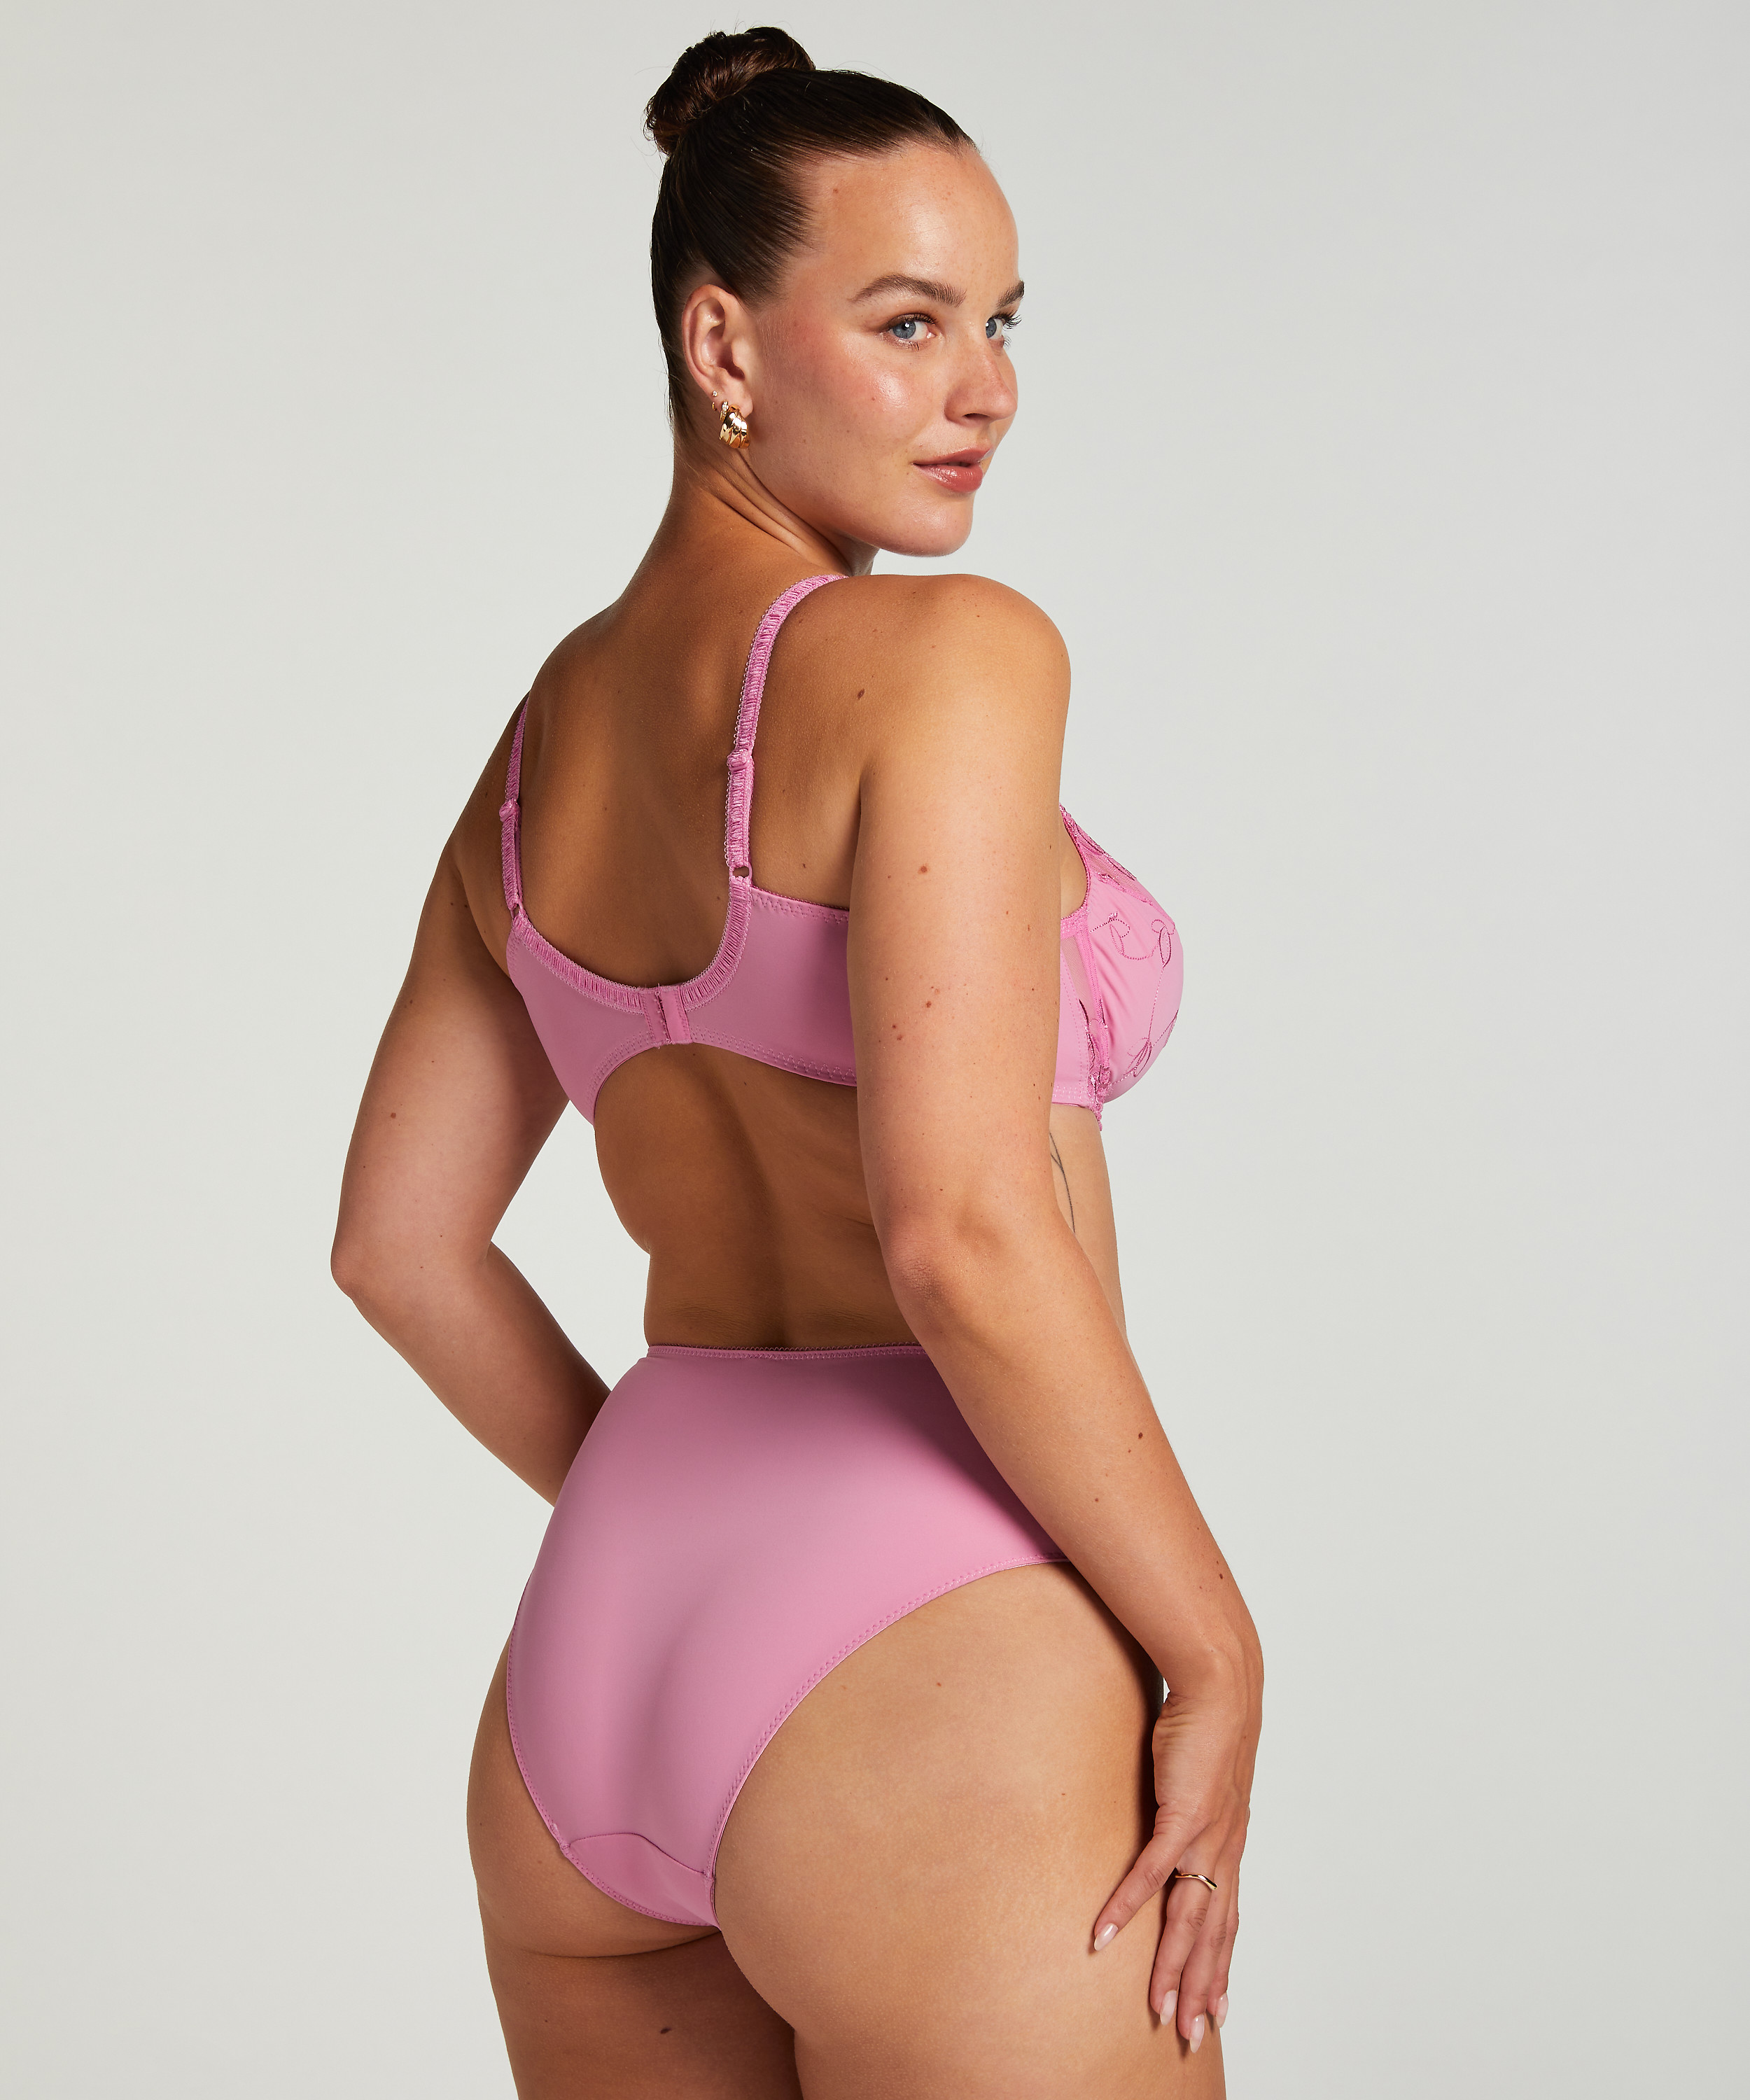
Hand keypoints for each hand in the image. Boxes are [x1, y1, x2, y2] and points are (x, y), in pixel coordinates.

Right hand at [1090, 1668, 1259, 2048]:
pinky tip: (1105, 1935)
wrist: (1221, 1683)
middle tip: (1189, 2033)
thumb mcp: (1203, 1776)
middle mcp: (1225, 1847)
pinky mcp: (1180, 1815)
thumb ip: (1191, 1803)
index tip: (1216, 2008)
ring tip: (1157, 2008)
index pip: (1227, 1919)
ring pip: (1189, 1918)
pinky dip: (1127, 1907)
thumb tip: (1175, 1817)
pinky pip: (1150, 1873)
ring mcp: (1206, 1835)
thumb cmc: (1210, 1720)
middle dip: (1200, 1986)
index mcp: (1231, 1841)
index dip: (1220, 1966)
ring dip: (1170, 1967)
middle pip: (1213, 1933)